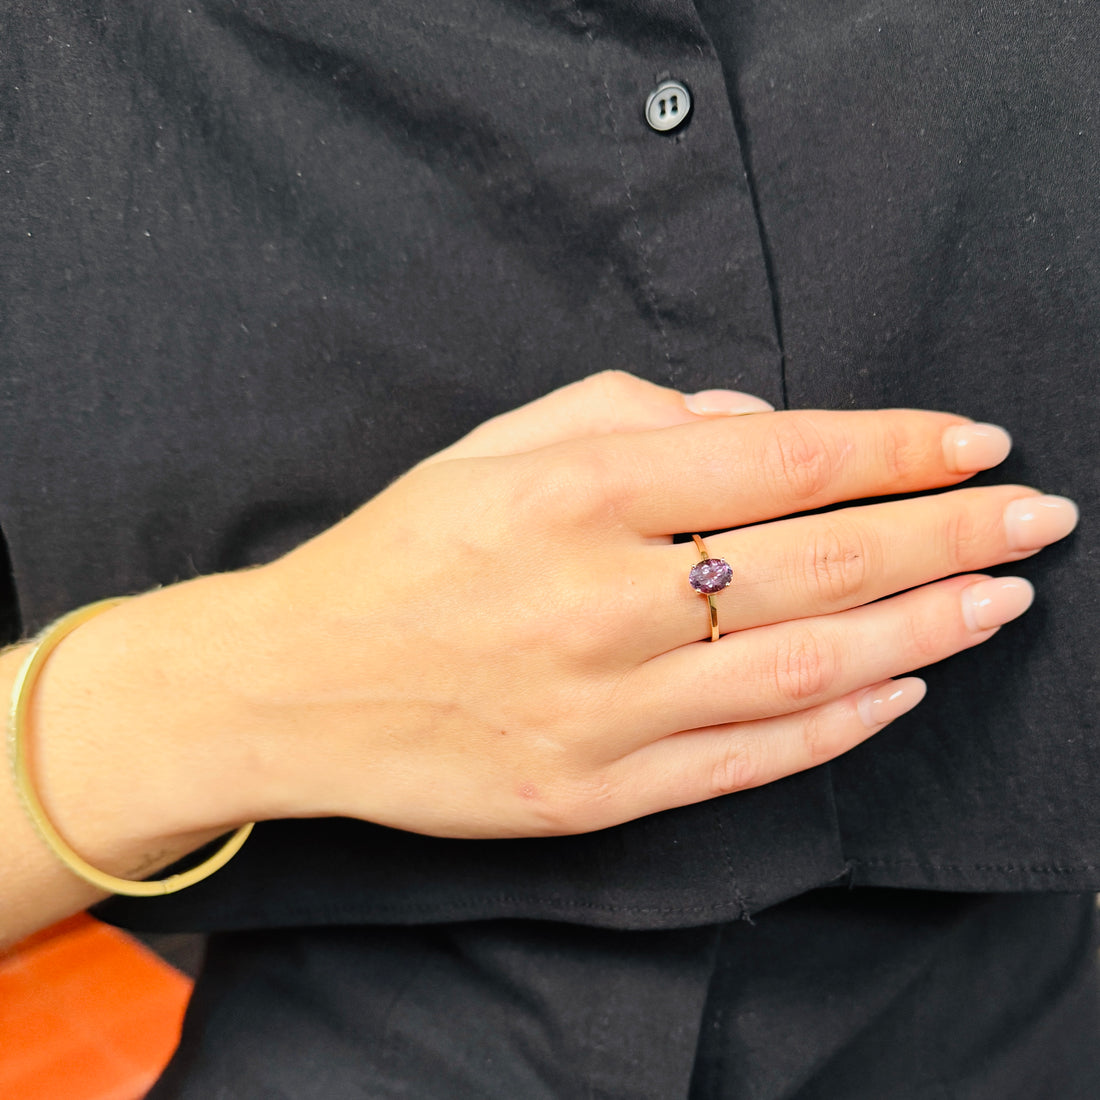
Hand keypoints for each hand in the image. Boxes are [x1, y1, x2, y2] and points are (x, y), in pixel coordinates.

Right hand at [218, 372, 1075, 839]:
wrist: (298, 684)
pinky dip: (841, 719)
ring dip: (926, 629)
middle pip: (821, 561)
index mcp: (571, 492)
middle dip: (950, 533)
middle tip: (1036, 518)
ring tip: (1004, 599)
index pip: (780, 457)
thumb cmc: (397, 552)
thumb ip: (624, 409)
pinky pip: (749, 757)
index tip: (975, 440)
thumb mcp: (492, 445)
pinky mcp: (596, 793)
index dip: (895, 447)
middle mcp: (597, 600)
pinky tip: (903, 685)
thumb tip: (754, 423)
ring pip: (807, 666)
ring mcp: (602, 711)